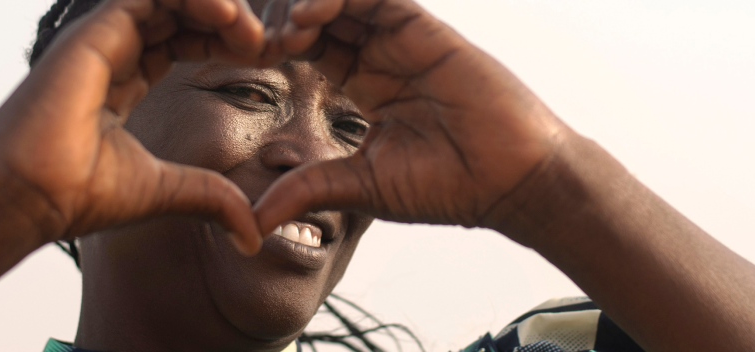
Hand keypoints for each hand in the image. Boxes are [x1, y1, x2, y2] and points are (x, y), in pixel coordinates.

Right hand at [0, 0, 264, 252]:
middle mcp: (112, 53)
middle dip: (227, 22)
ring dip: (216, 8)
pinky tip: (227, 18)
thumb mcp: (166, 192)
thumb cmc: (80, 196)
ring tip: (251, 34)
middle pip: (178, 14)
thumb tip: (252, 237)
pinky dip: (192, 0)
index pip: (181, 42)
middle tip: (265, 43)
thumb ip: (211, 199)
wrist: (31, 197)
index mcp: (123, 80)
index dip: (223, 44)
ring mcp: (100, 39)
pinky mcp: (93, 33)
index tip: (264, 57)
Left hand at [254, 0, 563, 234]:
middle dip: (285, 19)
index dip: (276, 46)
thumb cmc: (445, 187)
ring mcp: (404, 41)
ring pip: (346, 0)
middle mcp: (382, 57)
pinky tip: (311, 15)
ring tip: (283, 29)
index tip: (245, 56)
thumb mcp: (360, 186)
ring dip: (308, 7)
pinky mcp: (427, 30)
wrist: (508, 182)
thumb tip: (250, 223)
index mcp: (365, 86)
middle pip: (322, 17)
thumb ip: (307, 189)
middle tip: (254, 35)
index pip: (311, 48)